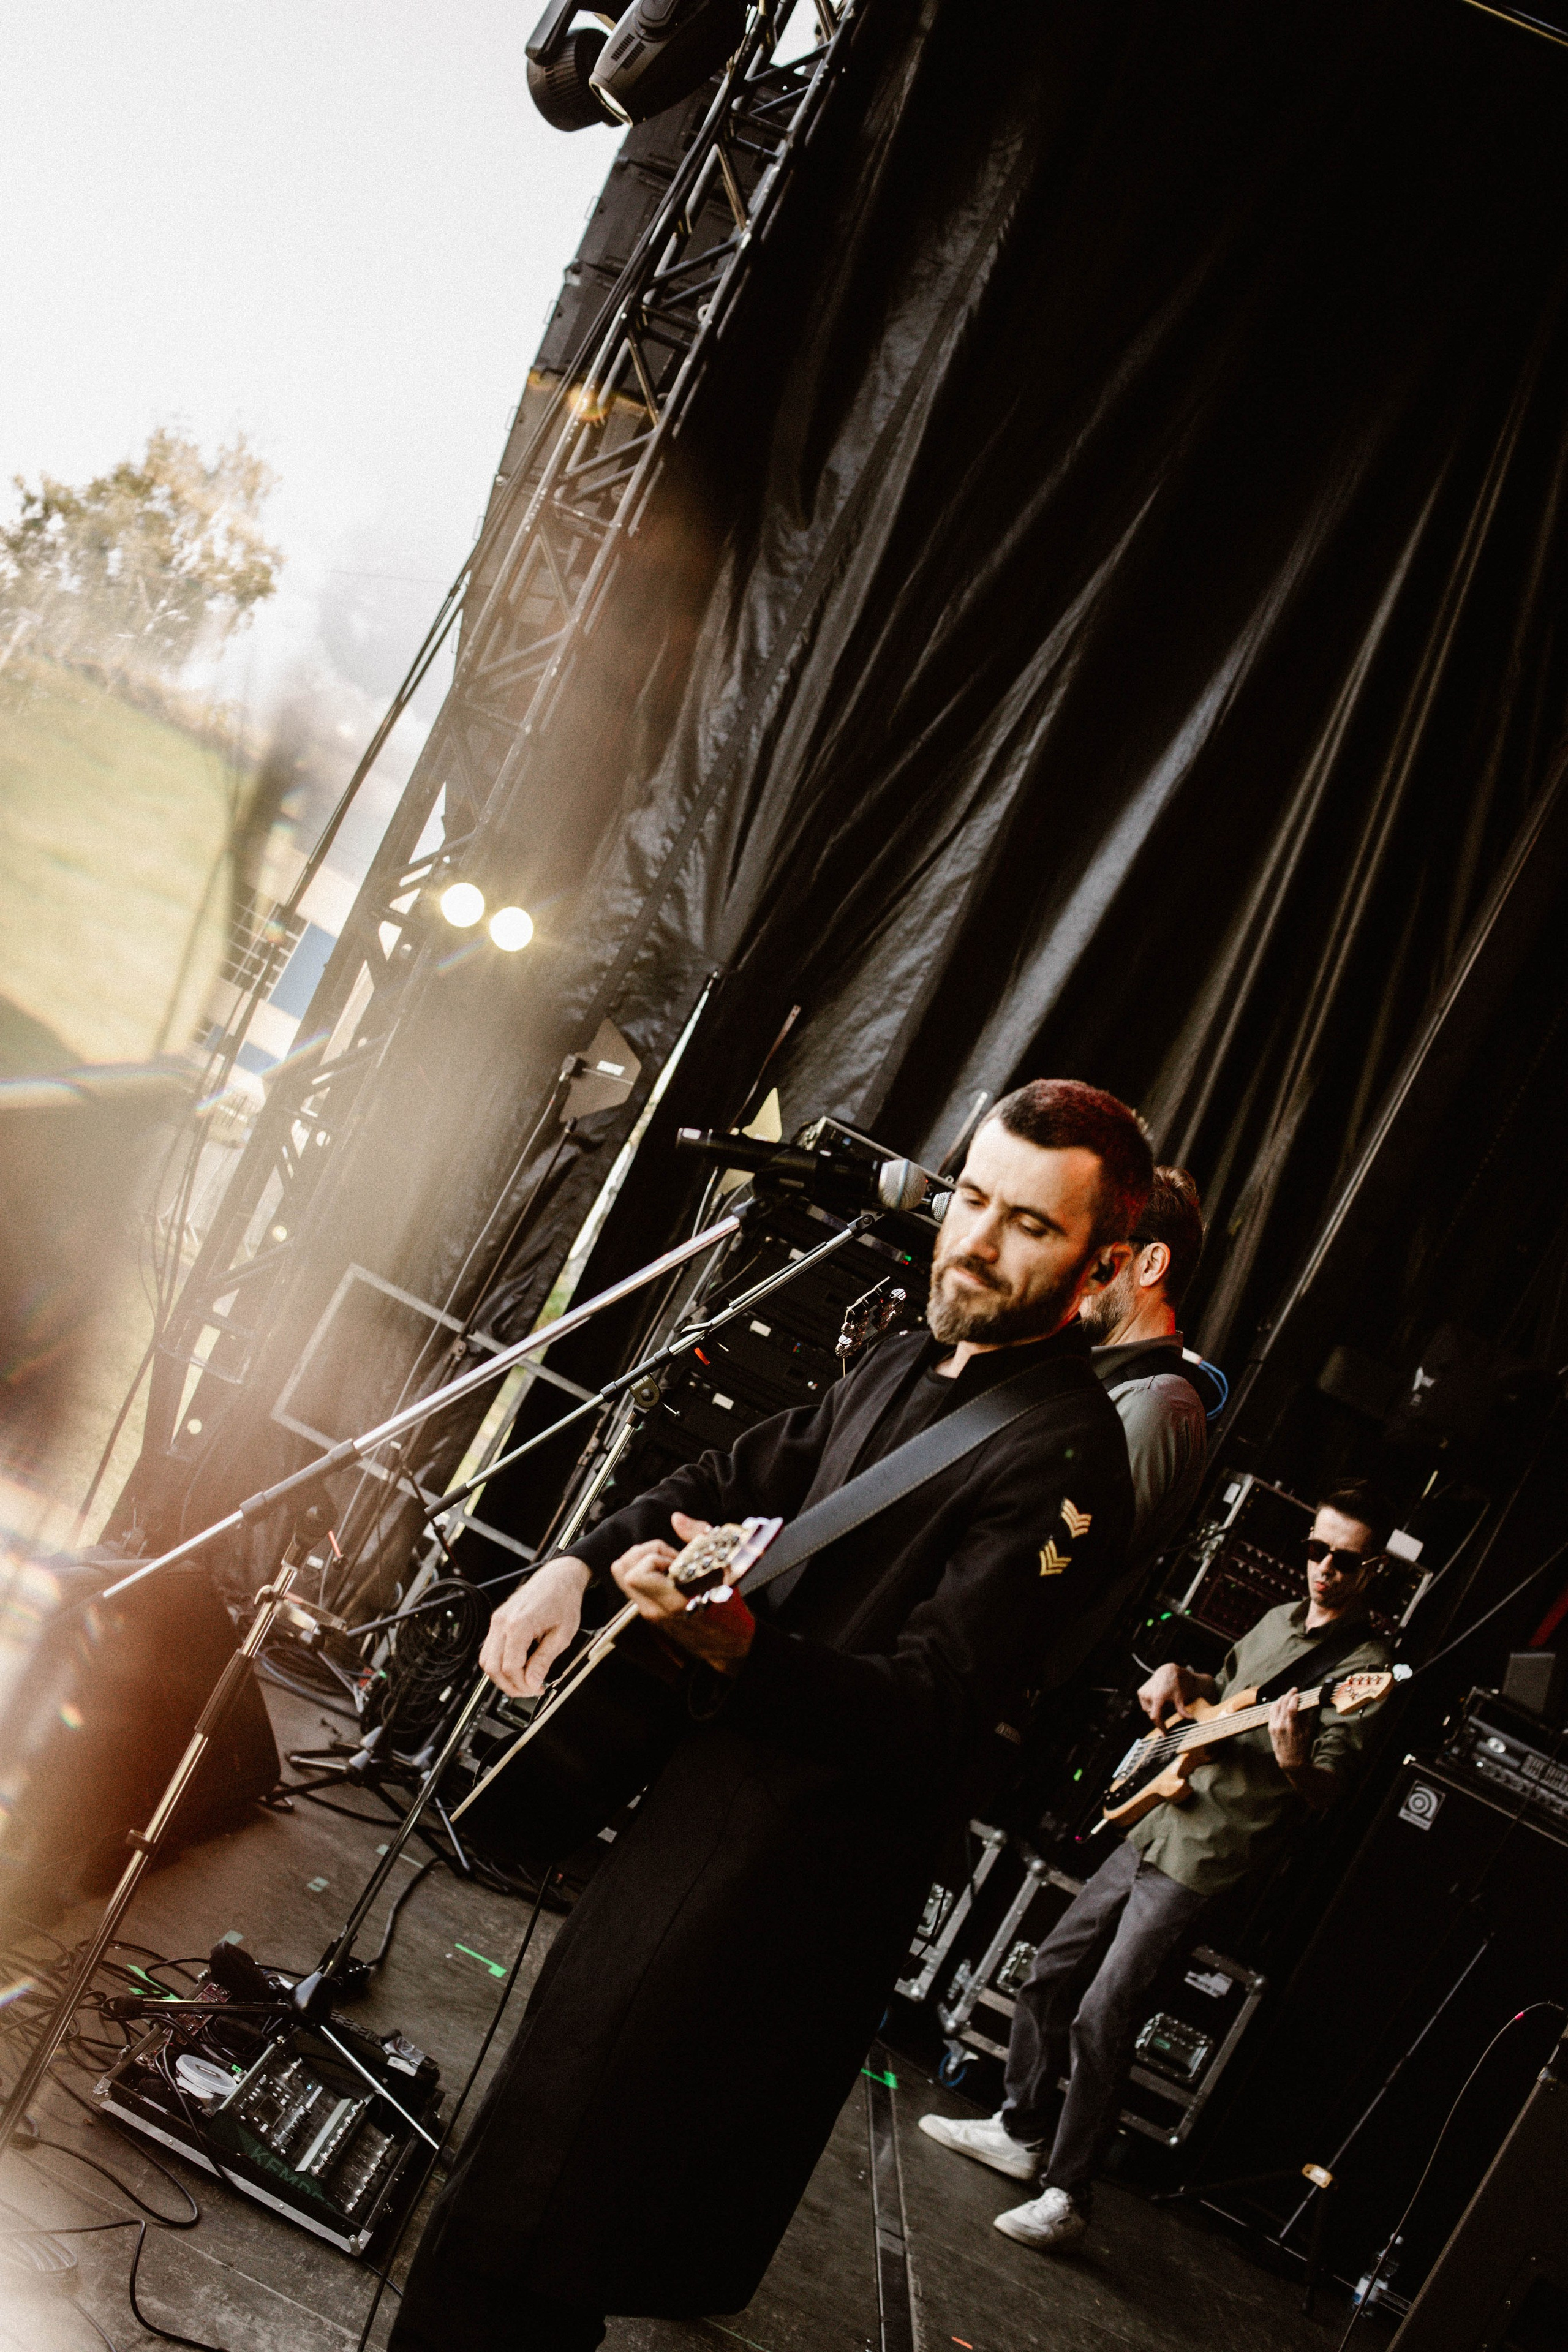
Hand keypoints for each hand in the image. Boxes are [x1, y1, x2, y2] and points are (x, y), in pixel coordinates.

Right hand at [480, 1556, 590, 1697]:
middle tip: (530, 1690)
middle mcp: (502, 1622)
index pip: (510, 1667)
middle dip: (510, 1685)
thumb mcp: (562, 1635)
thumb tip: (532, 1682)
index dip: (522, 1685)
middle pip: (493, 1667)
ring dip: (502, 1676)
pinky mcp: (497, 1620)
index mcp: (518, 1624)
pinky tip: (518, 1667)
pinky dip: (500, 1663)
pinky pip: (490, 1649)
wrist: (559, 1577)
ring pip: (486, 1660)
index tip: (537, 1689)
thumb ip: (544, 1660)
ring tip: (524, 1681)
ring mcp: (497, 1620)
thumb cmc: (564, 1599)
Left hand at [610, 1511, 756, 1674]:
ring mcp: (649, 1611)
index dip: (653, 1557)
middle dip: (644, 1553)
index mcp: (673, 1601)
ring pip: (622, 1575)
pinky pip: (632, 1583)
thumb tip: (676, 1519)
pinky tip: (668, 1573)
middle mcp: (654, 1609)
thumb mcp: (725, 1569)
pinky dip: (644, 1570)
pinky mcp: (649, 1611)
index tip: (676, 1559)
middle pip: (621, 1570)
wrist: (729, 1645)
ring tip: (667, 1564)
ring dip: (642, 1560)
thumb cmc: (730, 1610)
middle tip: (668, 1557)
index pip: (636, 1575)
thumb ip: (699, 1538)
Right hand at [1139, 1662, 1200, 1726]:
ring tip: (1164, 1705)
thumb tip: (1191, 1718)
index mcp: (1158, 1697)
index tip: (1165, 1734)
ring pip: (1148, 1711)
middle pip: (1152, 1715)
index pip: (1155, 1717)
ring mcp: (1143, 1693)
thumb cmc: (1174, 1685)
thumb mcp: (1179, 1698)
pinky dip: (1151, 1706)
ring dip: (1155, 1712)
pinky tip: (1158, 1700)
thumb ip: (1182, 1710)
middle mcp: (1148, 1695)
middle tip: (1165, 1726)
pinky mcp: (1140, 1692)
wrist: (1166, 1672)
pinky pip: (1145, 1705)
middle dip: (1159, 1720)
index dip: (1160, 1727)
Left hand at [1269, 1689, 1311, 1771]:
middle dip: (1289, 1695)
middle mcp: (1281, 1726)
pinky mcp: (1270, 1728)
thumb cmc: (1301, 1748)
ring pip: (1276, 1706)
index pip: (1291, 1708)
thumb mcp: (1307, 1733)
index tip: (1299, 1694)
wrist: (1290, 1762)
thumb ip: (1305, 1718)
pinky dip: (1275, 1704)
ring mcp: (1274, 1727)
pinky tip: (1280, 1702)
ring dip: (1282, 1698)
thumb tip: (1304, 1704)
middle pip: (1283, 1704)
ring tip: (1288, 1695)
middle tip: (1294, 1690)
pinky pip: (1271, 1712)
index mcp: (1292, 1728)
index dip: (1294, 1698)